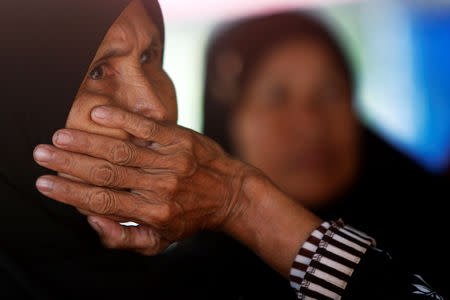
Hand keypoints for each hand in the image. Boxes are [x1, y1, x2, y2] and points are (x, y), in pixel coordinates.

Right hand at [33, 105, 251, 254]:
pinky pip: (147, 128)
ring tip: (60, 137)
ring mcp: (170, 161)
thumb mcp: (160, 241)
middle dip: (70, 165)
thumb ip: (125, 238)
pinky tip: (97, 114)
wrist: (230, 193)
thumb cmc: (190, 217)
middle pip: (106, 174)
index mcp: (152, 214)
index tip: (45, 183)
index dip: (70, 193)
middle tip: (42, 154)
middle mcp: (160, 187)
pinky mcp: (180, 140)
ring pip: (121, 151)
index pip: (102, 202)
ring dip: (87, 143)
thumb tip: (92, 221)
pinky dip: (122, 120)